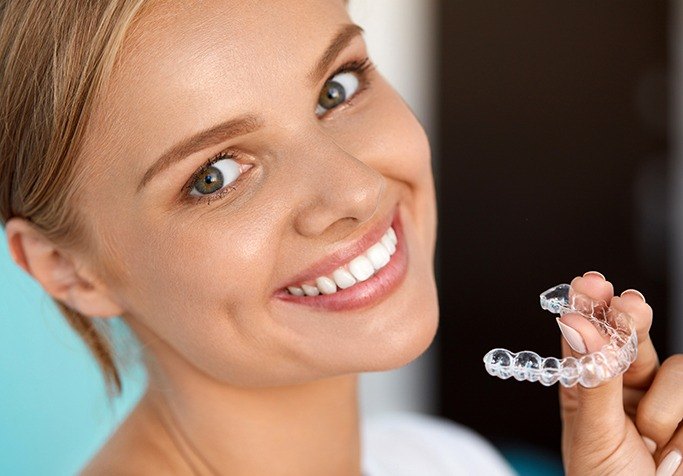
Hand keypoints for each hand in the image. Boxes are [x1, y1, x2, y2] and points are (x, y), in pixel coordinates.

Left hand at [558, 272, 682, 475]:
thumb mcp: (594, 433)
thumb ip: (593, 380)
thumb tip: (577, 325)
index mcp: (588, 385)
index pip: (586, 334)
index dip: (589, 305)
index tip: (590, 284)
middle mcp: (626, 385)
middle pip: (633, 334)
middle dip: (632, 318)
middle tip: (628, 305)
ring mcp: (666, 399)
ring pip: (678, 367)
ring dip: (663, 410)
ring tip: (650, 444)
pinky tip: (673, 454)